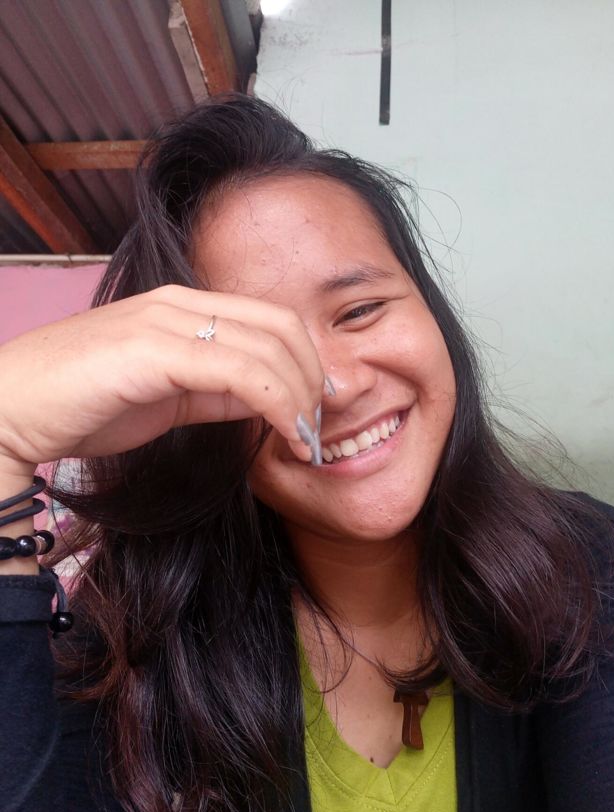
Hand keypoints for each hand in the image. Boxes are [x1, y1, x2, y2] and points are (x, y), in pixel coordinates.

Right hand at [0, 284, 324, 470]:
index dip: (307, 364)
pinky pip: (239, 370)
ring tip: (307, 440)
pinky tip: (285, 435)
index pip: (273, 320)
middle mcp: (181, 304)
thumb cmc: (83, 405)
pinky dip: (277, 403)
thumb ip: (217, 392)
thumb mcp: (168, 397)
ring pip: (268, 347)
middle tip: (318, 430)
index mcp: (185, 308)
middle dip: (313, 381)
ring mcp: (166, 322)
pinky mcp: (152, 350)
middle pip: (282, 327)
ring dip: (301, 398)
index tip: (315, 412)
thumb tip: (266, 401)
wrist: (12, 409)